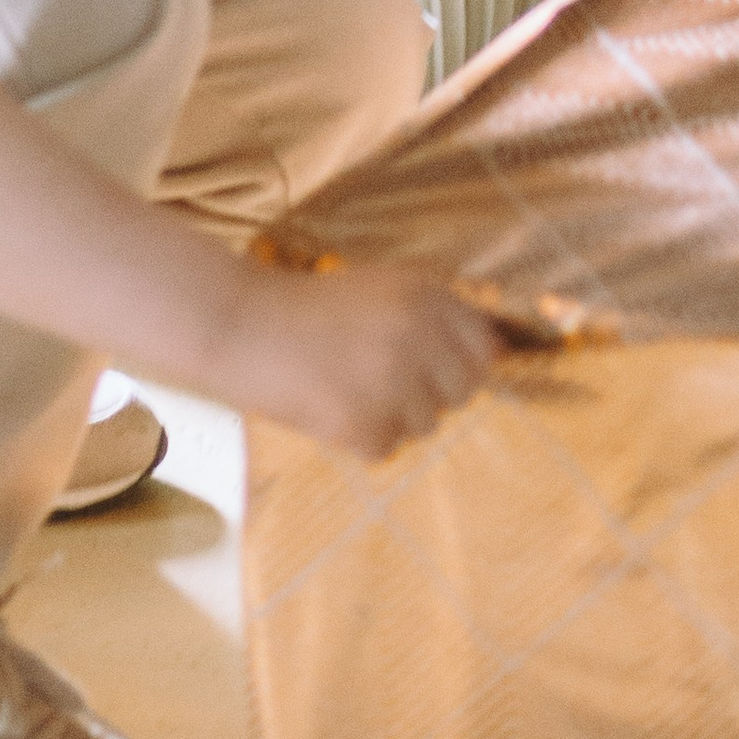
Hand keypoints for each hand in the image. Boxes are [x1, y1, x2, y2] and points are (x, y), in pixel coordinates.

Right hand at [223, 256, 504, 458]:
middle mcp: (417, 334)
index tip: (431, 367)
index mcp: (425, 295)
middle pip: (462, 393)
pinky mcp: (362, 422)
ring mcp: (391, 381)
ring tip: (346, 387)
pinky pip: (386, 449)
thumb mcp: (382, 290)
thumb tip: (499, 352)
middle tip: (378, 378)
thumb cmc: (311, 310)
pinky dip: (359, 439)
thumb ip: (436, 314)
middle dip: (429, 393)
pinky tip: (328, 408)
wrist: (239, 325)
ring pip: (425, 425)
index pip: (484, 349)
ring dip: (392, 417)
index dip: (460, 364)